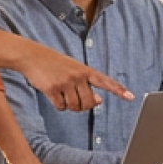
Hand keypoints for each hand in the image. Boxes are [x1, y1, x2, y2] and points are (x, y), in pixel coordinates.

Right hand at [17, 41, 132, 111]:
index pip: (106, 81)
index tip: (131, 97)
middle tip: (75, 99)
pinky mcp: (52, 89)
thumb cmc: (56, 65)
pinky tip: (53, 95)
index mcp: (86, 70)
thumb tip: (98, 101)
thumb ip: (88, 84)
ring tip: (63, 94)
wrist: (32, 56)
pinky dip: (58, 105)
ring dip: (69, 106)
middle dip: (83, 106)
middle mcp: (78, 76)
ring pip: (75, 107)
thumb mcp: (75, 70)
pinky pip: (61, 107)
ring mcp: (65, 82)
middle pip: (89, 103)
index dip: (118, 90)